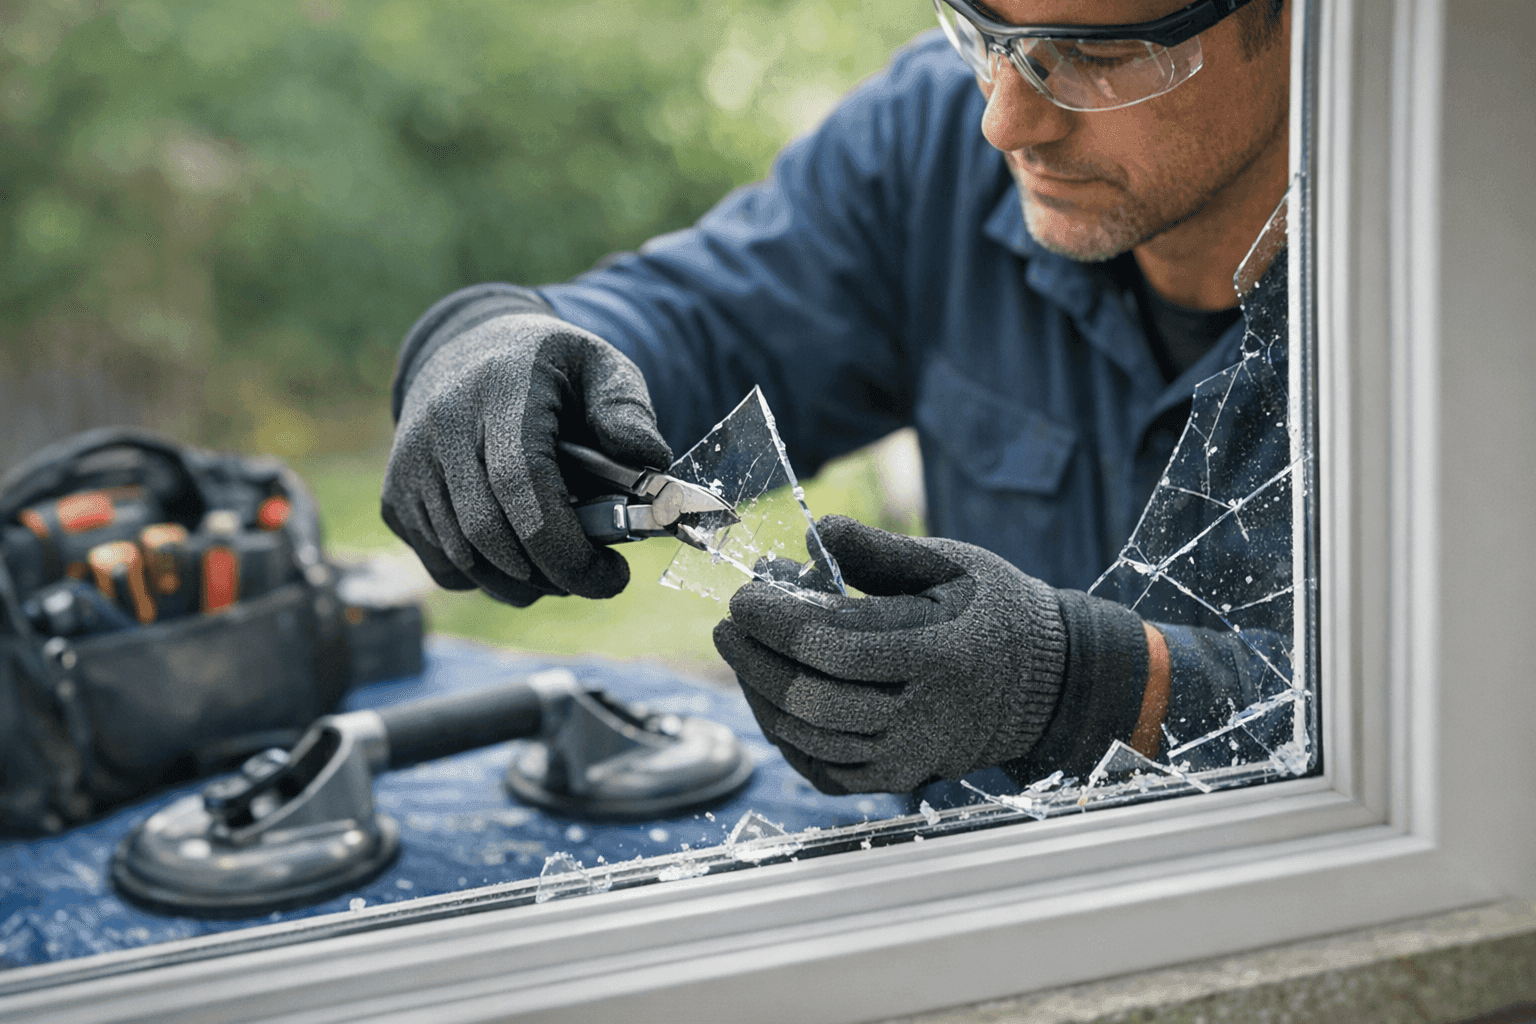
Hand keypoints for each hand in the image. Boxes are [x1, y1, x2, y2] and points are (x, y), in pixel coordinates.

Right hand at [382, 313, 671, 605]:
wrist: (466, 350)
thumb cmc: (548, 369)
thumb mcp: (601, 366)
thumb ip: (628, 410)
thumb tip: (651, 462)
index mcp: (500, 390)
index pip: (520, 481)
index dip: (566, 544)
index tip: (613, 573)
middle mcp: (441, 427)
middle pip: (488, 532)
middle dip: (553, 574)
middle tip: (597, 578)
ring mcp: (409, 466)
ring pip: (463, 559)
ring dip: (524, 584)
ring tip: (564, 567)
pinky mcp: (394, 499)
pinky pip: (442, 567)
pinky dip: (488, 580)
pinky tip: (520, 556)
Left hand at [713, 516, 1149, 792]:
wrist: (1048, 683)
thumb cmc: (994, 609)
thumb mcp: (952, 563)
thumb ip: (880, 551)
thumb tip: (814, 535)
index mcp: (937, 652)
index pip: (831, 644)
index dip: (774, 621)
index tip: (745, 595)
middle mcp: (923, 714)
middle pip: (810, 699)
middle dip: (754, 660)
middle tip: (729, 626)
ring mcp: (910, 755)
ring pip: (809, 739)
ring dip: (760, 696)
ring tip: (741, 655)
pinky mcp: (899, 778)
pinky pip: (823, 769)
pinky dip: (786, 736)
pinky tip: (768, 698)